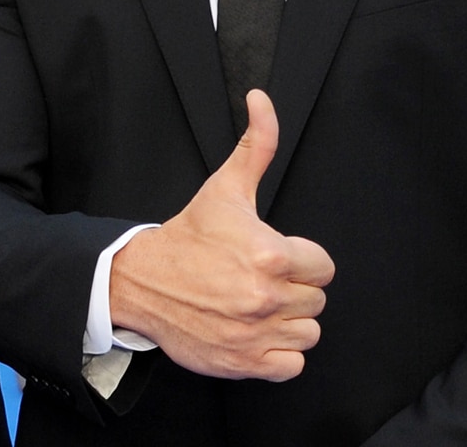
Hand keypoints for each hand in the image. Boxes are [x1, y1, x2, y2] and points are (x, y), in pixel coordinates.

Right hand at [109, 90, 333, 381]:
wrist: (143, 279)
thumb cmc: (188, 235)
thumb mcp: (225, 187)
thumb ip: (256, 144)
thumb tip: (262, 101)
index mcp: (270, 254)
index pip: (323, 266)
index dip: (299, 258)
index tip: (272, 254)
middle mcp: (266, 297)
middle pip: (315, 300)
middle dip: (291, 287)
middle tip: (256, 275)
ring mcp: (257, 334)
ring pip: (307, 333)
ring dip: (286, 319)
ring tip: (254, 301)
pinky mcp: (247, 363)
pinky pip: (291, 364)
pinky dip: (275, 352)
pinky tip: (252, 328)